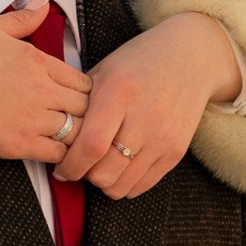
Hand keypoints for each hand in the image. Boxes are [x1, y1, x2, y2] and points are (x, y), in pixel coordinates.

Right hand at [0, 9, 90, 164]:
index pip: (81, 80)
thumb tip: (45, 1)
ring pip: (75, 131)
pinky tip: (57, 156)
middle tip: (80, 122)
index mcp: (37, 61)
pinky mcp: (20, 143)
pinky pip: (56, 153)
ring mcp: (32, 118)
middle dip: (85, 114)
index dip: (84, 91)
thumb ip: (23, 19)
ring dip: (75, 136)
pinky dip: (61, 156)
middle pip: (84, 106)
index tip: (78, 98)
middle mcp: (42, 89)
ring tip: (71, 142)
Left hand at [52, 12, 244, 199]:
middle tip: (79, 164)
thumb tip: (54, 135)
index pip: (92, 144)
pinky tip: (119, 165)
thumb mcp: (103, 71)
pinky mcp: (176, 152)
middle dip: (84, 175)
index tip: (60, 167)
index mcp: (120, 92)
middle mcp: (145, 118)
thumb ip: (80, 103)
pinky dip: (124, 183)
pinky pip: (142, 186)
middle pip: (105, 172)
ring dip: (104, 181)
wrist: (191, 60)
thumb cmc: (138, 62)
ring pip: (122, 186)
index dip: (71, 164)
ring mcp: (164, 138)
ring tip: (99, 164)